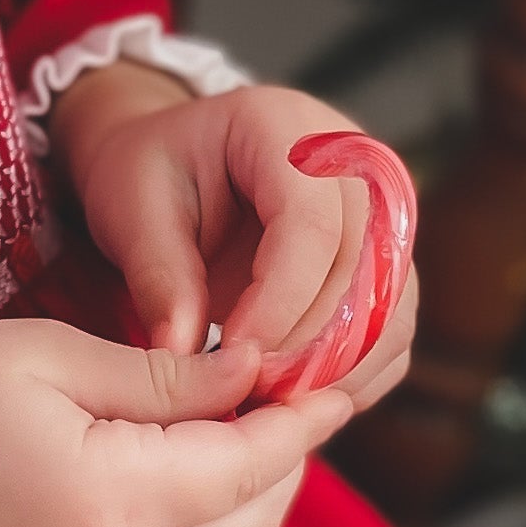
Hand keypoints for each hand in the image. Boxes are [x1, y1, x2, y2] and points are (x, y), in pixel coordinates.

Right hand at [0, 317, 352, 526]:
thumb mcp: (44, 358)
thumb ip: (162, 376)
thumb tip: (256, 369)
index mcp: (115, 507)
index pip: (255, 460)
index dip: (305, 410)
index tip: (341, 359)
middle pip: (257, 520)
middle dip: (289, 449)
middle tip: (296, 372)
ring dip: (254, 490)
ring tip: (251, 408)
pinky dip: (209, 525)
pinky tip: (195, 462)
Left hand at [52, 71, 419, 420]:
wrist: (175, 165)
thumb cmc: (150, 175)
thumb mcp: (132, 209)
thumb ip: (159, 277)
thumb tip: (181, 352)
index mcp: (286, 128)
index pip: (311, 223)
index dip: (281, 300)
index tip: (232, 355)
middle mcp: (354, 162)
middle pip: (365, 269)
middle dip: (310, 346)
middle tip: (250, 392)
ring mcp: (380, 212)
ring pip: (392, 308)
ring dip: (338, 369)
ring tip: (268, 399)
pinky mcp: (385, 263)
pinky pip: (393, 333)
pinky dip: (355, 376)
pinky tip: (296, 397)